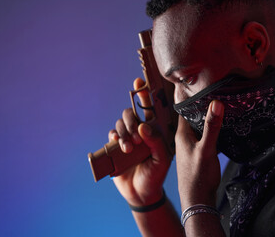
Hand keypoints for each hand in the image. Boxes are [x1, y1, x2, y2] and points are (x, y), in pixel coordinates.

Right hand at [110, 78, 172, 206]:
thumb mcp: (162, 159)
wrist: (141, 193)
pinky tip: (119, 144)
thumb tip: (143, 126)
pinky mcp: (115, 147)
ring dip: (124, 132)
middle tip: (137, 137)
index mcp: (154, 131)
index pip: (150, 109)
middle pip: (131, 113)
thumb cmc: (156, 175)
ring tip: (129, 148)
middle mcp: (140, 131)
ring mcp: (127, 138)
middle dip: (131, 120)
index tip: (140, 81)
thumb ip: (156, 142)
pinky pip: (112, 134)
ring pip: (120, 123)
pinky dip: (114, 137)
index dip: (144, 94)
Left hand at [175, 100, 223, 209]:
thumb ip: (211, 127)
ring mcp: (190, 146)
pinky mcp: (197, 153)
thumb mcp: (206, 150)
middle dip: (200, 104)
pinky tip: (220, 126)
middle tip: (213, 89)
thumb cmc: (198, 176)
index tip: (197, 81)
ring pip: (198, 126)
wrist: (197, 201)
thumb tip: (216, 103)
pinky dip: (210, 129)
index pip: (182, 109)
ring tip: (219, 103)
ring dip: (205, 117)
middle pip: (190, 116)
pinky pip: (203, 136)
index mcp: (181, 134)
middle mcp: (184, 138)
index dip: (189, 96)